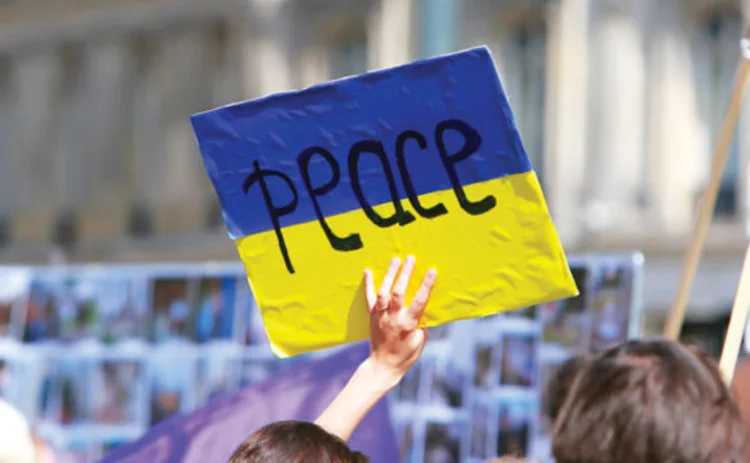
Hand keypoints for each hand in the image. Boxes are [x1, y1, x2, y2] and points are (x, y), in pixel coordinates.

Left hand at [363, 255, 436, 388]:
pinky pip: (369, 299)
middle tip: (411, 258)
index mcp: (408, 324)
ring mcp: (381, 316)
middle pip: (399, 291)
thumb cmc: (405, 356)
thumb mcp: (420, 343)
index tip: (432, 270)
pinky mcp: (372, 317)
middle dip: (405, 273)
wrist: (383, 366)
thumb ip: (421, 325)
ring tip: (395, 259)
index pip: (419, 301)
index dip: (426, 285)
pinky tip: (368, 271)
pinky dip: (368, 284)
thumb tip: (423, 311)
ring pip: (384, 292)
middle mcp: (393, 318)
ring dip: (389, 274)